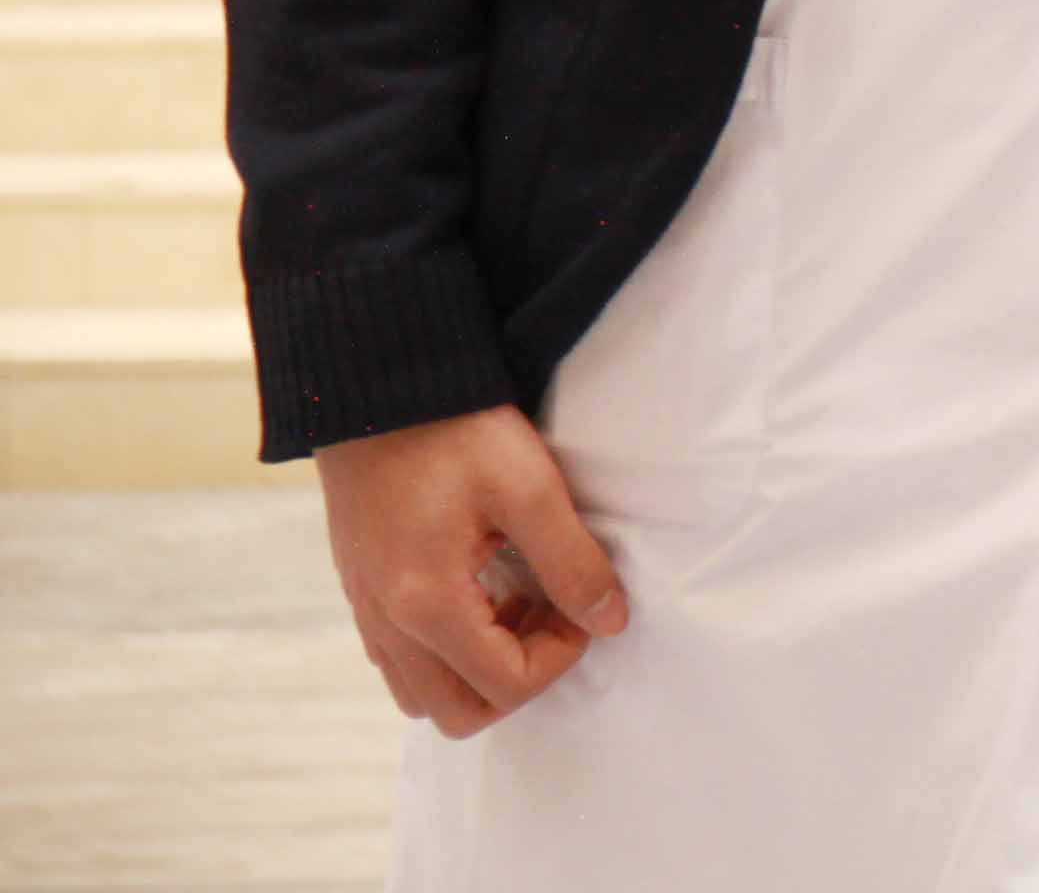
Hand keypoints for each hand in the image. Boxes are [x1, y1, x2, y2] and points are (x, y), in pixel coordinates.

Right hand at [317, 405, 624, 737]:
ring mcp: (367, 613)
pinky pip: (403, 661)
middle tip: (551, 613)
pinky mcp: (363, 594)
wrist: (376, 390)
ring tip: (519, 602)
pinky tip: (484, 590)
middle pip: (456, 714)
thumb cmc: (455, 431)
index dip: (560, 657)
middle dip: (518, 679)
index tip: (582, 605)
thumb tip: (610, 621)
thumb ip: (573, 562)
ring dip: (480, 669)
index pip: (504, 685)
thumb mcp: (530, 488)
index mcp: (425, 603)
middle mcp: (386, 624)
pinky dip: (449, 650)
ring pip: (423, 696)